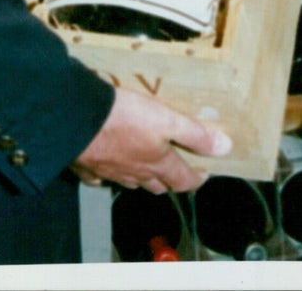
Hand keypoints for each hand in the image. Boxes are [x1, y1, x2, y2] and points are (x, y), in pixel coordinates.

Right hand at [72, 86, 231, 194]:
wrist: (76, 119)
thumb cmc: (123, 118)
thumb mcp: (166, 119)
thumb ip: (195, 134)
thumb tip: (225, 147)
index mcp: (157, 163)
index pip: (183, 180)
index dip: (195, 178)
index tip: (203, 174)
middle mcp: (135, 173)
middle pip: (157, 184)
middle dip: (168, 179)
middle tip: (175, 169)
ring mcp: (110, 172)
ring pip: (130, 181)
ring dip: (140, 176)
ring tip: (144, 165)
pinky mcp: (87, 166)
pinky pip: (100, 177)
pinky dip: (107, 174)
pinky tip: (106, 166)